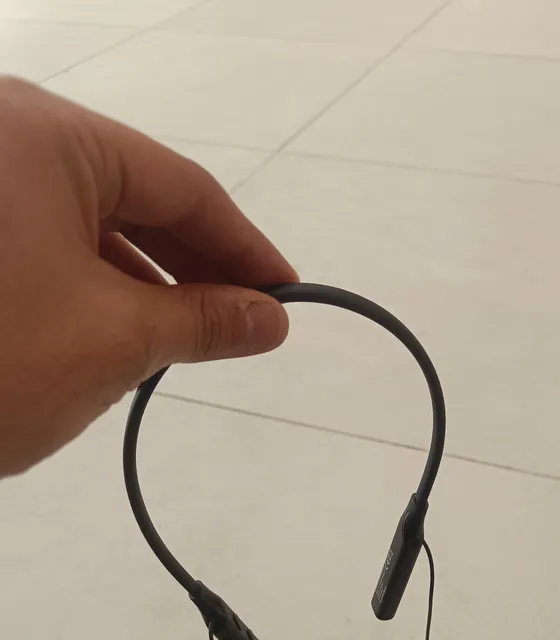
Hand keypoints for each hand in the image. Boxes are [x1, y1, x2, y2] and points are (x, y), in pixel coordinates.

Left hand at [0, 77, 296, 476]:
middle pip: (131, 197)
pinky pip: (38, 243)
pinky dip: (86, 286)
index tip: (288, 297)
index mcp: (44, 136)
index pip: (180, 185)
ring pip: (82, 224)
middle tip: (245, 324)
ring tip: (187, 338)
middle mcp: (3, 139)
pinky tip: (115, 331)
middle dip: (195, 265)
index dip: (245, 247)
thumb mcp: (114, 340)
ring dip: (143, 281)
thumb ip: (204, 320)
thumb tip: (273, 318)